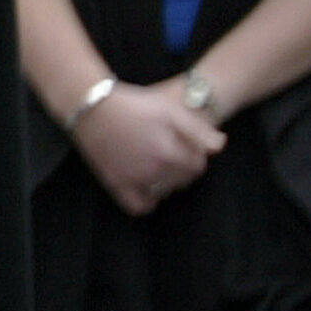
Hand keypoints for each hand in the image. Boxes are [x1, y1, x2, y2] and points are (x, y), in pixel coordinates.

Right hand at [70, 83, 223, 217]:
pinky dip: (147, 200)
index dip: (195, 154)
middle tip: (171, 151)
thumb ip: (198, 130)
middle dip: (183, 168)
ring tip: (159, 163)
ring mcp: (133, 179)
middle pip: (183, 180)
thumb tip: (219, 147)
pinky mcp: (116, 183)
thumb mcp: (169, 108)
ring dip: (168, 182)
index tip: (186, 144)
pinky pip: (139, 206)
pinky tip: (147, 186)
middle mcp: (153, 170)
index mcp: (169, 152)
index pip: (197, 166)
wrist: (91, 106)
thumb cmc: (133, 104)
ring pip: (164, 193)